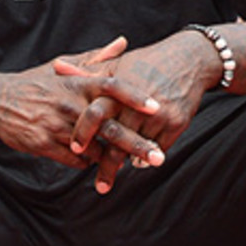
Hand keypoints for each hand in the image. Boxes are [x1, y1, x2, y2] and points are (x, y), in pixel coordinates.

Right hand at [0, 45, 163, 176]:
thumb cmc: (35, 82)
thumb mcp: (63, 65)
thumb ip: (96, 58)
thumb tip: (123, 42)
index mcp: (77, 83)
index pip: (112, 86)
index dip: (135, 97)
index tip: (157, 108)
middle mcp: (70, 103)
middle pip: (110, 126)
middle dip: (136, 144)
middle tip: (158, 156)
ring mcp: (57, 125)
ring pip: (94, 148)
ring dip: (112, 158)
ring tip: (132, 165)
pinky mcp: (43, 144)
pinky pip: (74, 160)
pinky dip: (87, 162)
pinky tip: (94, 161)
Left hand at [54, 30, 218, 192]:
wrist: (189, 60)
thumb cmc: (147, 62)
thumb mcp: (117, 64)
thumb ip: (86, 71)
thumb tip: (56, 67)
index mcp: (120, 89)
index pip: (96, 113)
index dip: (84, 133)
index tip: (75, 149)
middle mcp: (139, 104)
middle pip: (118, 140)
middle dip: (107, 166)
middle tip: (99, 186)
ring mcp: (160, 115)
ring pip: (139, 149)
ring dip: (126, 163)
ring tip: (111, 179)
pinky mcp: (177, 123)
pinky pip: (160, 148)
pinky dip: (148, 158)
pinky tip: (139, 163)